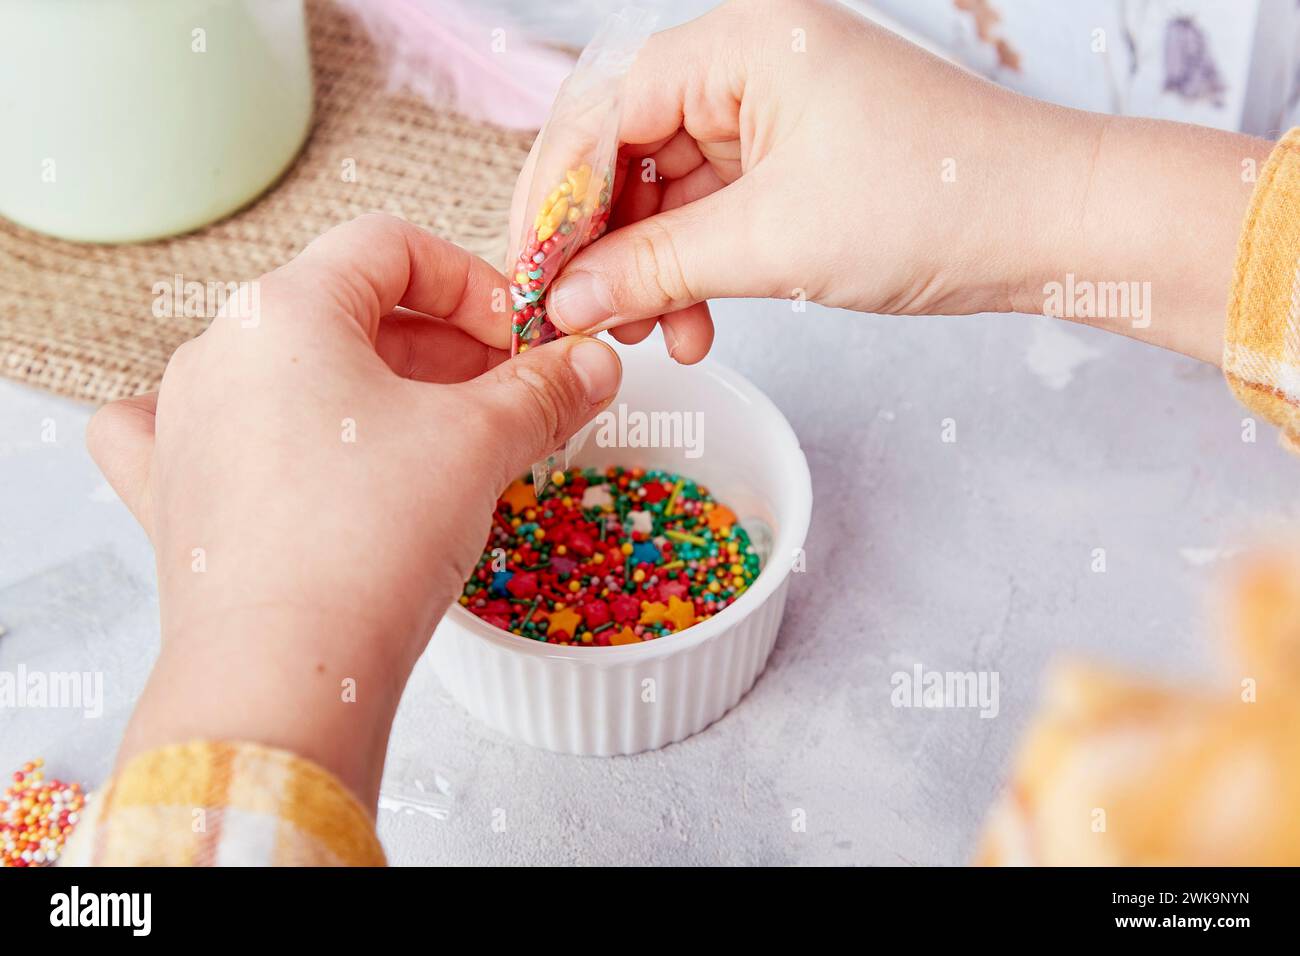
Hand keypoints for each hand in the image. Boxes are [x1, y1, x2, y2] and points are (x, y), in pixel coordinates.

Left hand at [87, 214, 621, 804]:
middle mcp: (218, 352)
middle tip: (504, 393)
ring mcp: (184, 424)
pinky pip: (203, 433)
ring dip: (372, 388)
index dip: (472, 282)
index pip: (390, 247)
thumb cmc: (370, 537)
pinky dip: (251, 428)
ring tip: (437, 438)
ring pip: (289, 371)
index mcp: (284, 309)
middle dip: (439, 345)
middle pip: (345, 309)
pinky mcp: (172, 495)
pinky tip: (276, 445)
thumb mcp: (479, 444)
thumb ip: (544, 390)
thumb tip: (594, 363)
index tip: (521, 338)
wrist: (283, 672)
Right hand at [536, 0, 1266, 365]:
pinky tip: (696, 326)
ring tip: (652, 336)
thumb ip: (654, 267)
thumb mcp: (772, 241)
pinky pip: (715, 215)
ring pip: (670, 193)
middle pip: (629, 152)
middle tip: (583, 317)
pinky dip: (697, 272)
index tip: (532, 274)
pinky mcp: (796, 165)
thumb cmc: (937, 202)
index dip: (557, 197)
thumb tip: (567, 298)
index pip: (604, 110)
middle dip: (605, 244)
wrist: (1053, 227)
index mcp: (740, 44)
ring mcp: (773, 116)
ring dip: (652, 271)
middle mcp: (749, 66)